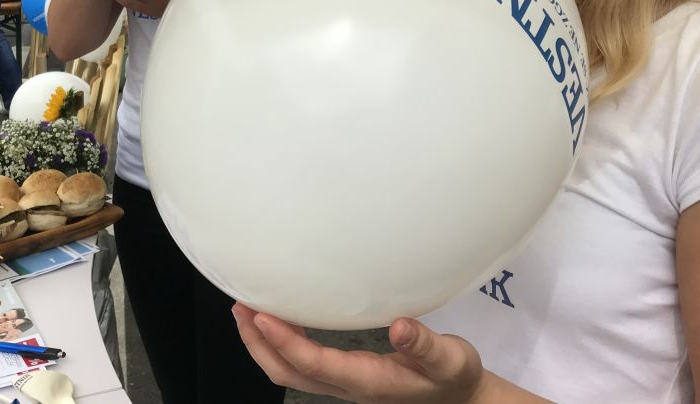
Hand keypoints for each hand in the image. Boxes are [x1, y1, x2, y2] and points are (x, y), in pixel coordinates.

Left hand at [233, 305, 489, 403]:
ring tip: (247, 309)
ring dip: (263, 343)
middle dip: (258, 343)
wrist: (459, 400)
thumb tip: (399, 327)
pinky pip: (301, 363)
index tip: (261, 315)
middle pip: (286, 373)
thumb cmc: (453, 377)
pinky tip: (282, 317)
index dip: (284, 341)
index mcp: (367, 381)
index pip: (314, 364)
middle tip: (239, 306)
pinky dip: (282, 342)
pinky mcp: (344, 376)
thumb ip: (424, 344)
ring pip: (289, 371)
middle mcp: (347, 385)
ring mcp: (343, 383)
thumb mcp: (450, 358)